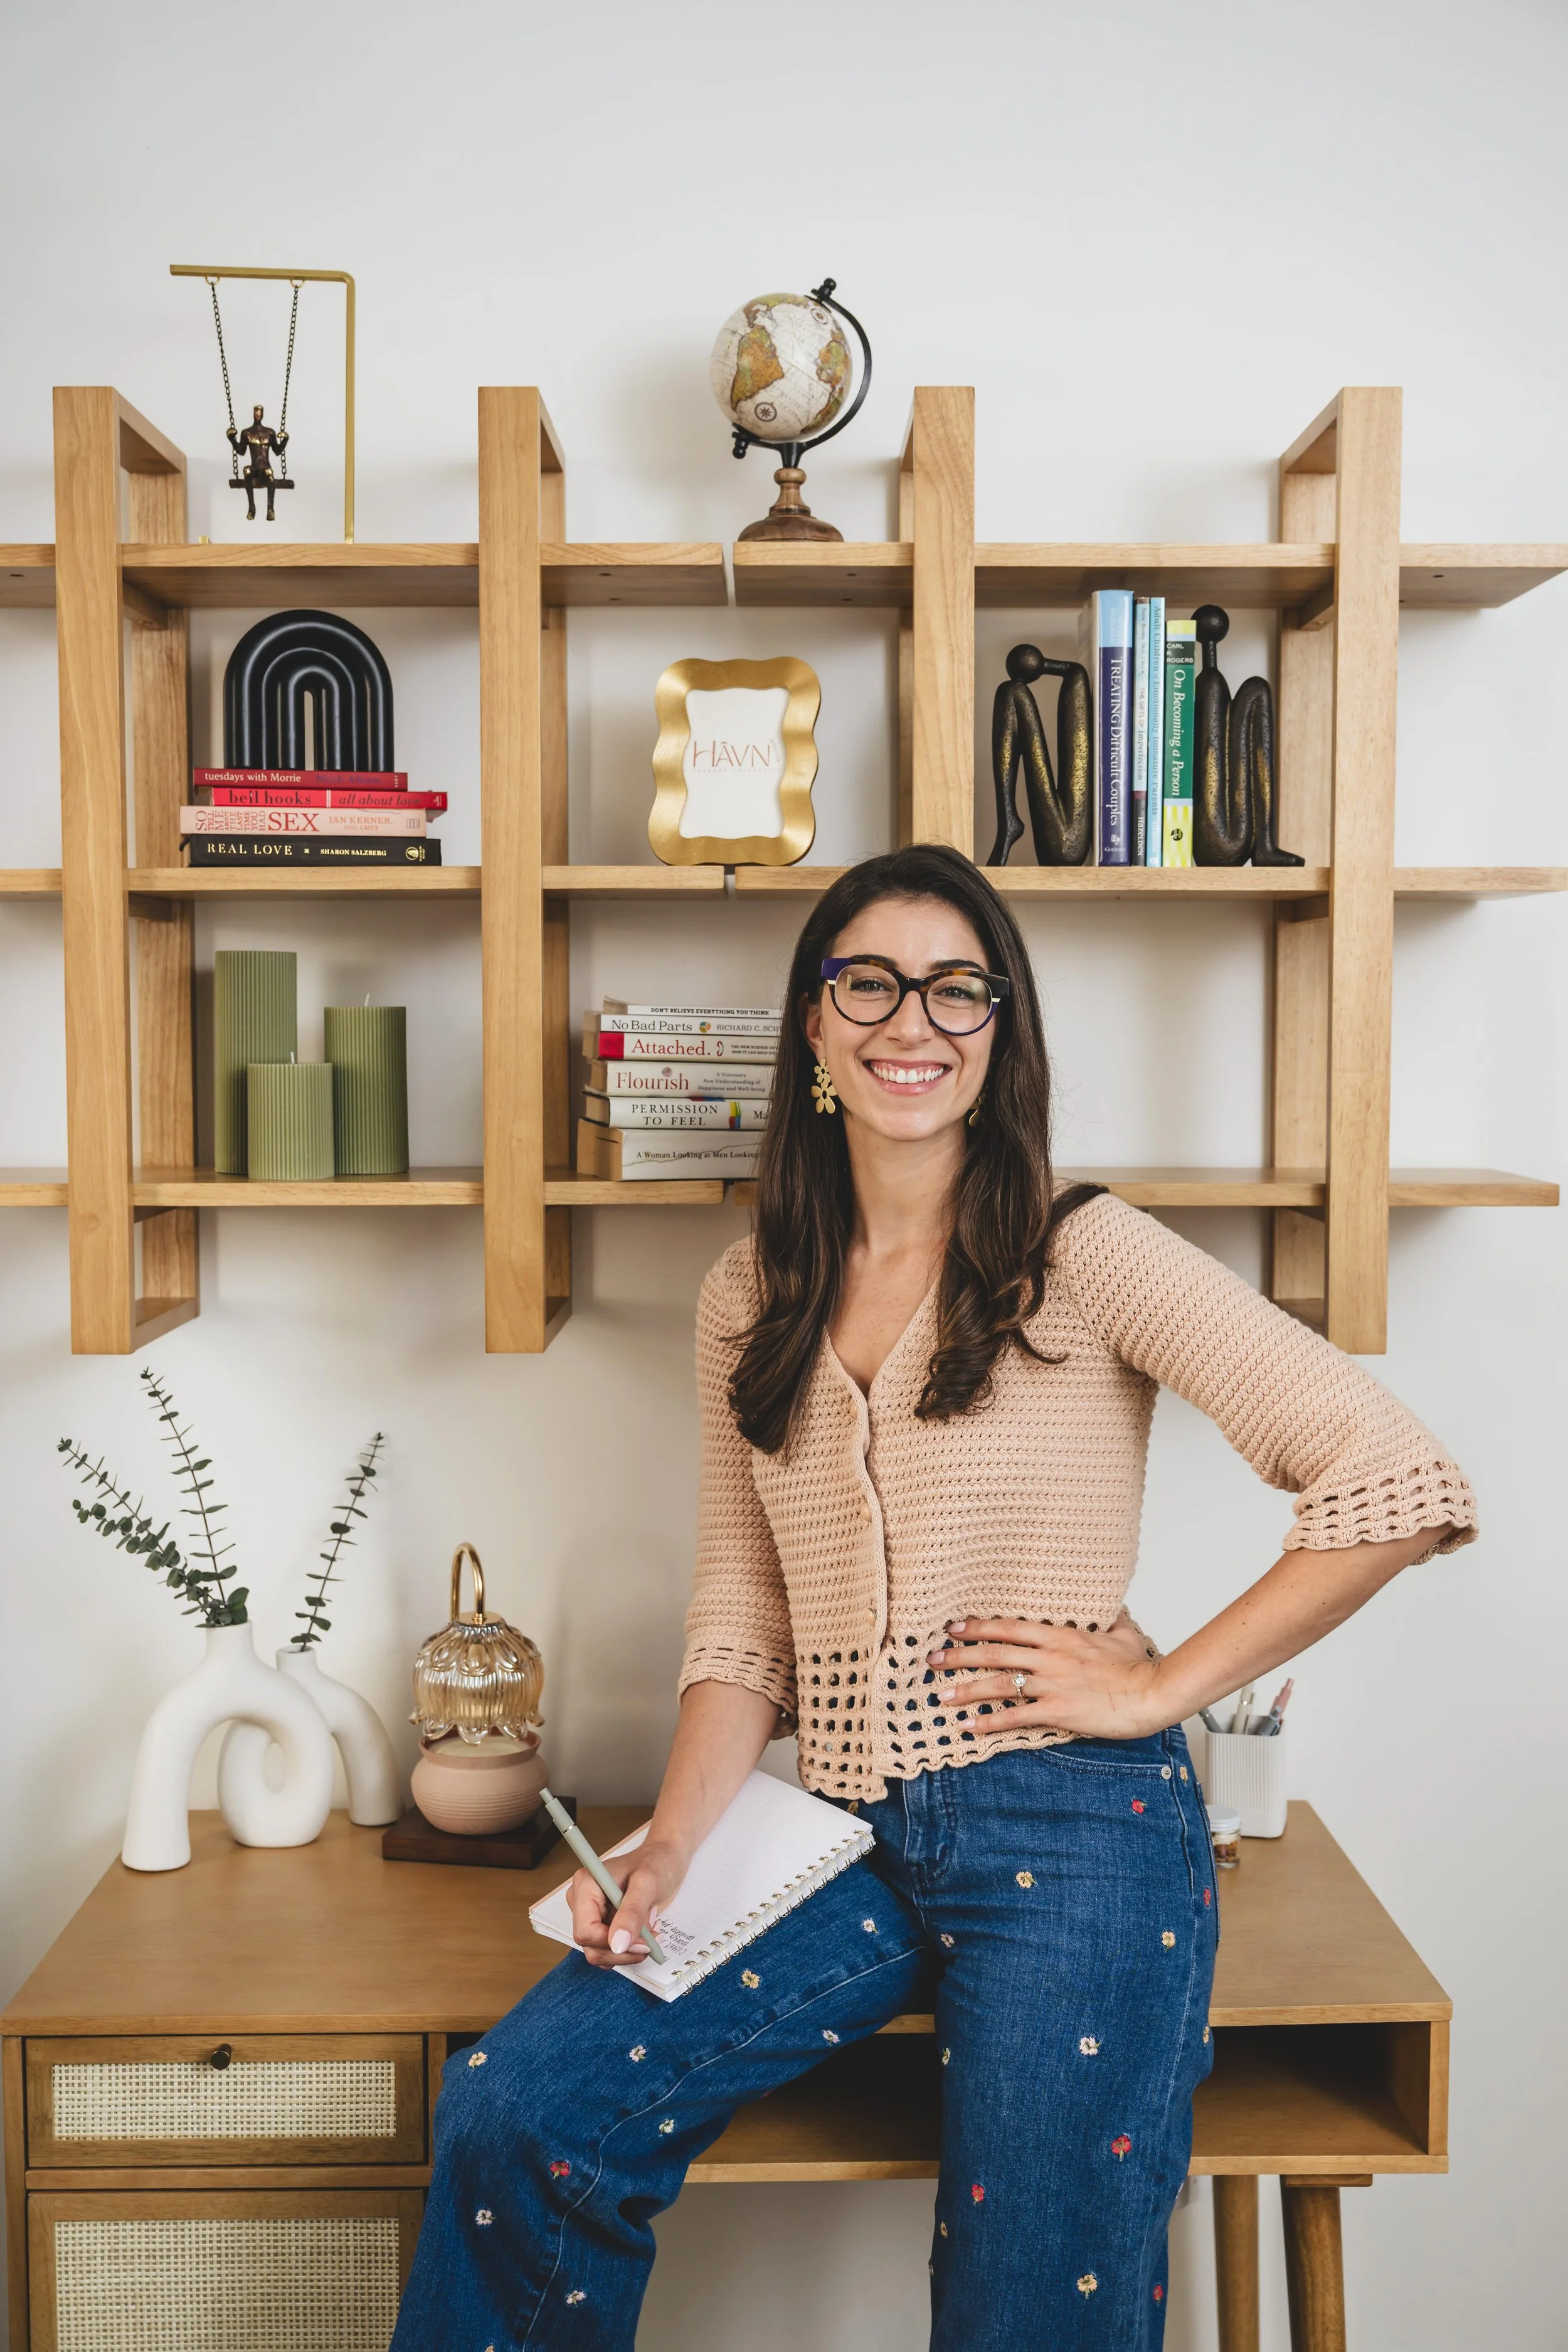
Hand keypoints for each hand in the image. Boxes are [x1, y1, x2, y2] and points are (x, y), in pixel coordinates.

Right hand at [569, 1836, 690, 1970]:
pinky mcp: (601, 1923)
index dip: (611, 1943)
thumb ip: (632, 1913)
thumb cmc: (656, 1862)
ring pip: (599, 1952)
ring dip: (627, 1951)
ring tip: (649, 1932)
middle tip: (650, 1939)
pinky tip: (643, 1934)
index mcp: (586, 1885)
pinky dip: (628, 1949)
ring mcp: (590, 1914)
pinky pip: (608, 1950)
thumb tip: (617, 1944)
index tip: (641, 1943)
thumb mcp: (648, 1884)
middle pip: (591, 1945)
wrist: (664, 1858)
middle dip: (622, 1949)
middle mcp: (582, 1900)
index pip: (585, 1931)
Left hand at [927, 1611, 1167, 1740]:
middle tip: (932, 1659)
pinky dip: (988, 1722)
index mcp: (1061, 1635)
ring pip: (997, 1683)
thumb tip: (1112, 1608)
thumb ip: (1110, 1620)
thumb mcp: (1123, 1633)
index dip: (978, 1627)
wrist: (1151, 1692)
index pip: (1009, 1627)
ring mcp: (1051, 1684)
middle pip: (994, 1653)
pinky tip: (969, 1726)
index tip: (954, 1628)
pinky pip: (1015, 1717)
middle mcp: (1049, 1657)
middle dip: (959, 1656)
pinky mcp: (1057, 1710)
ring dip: (965, 1689)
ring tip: (941, 1694)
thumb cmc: (1139, 1667)